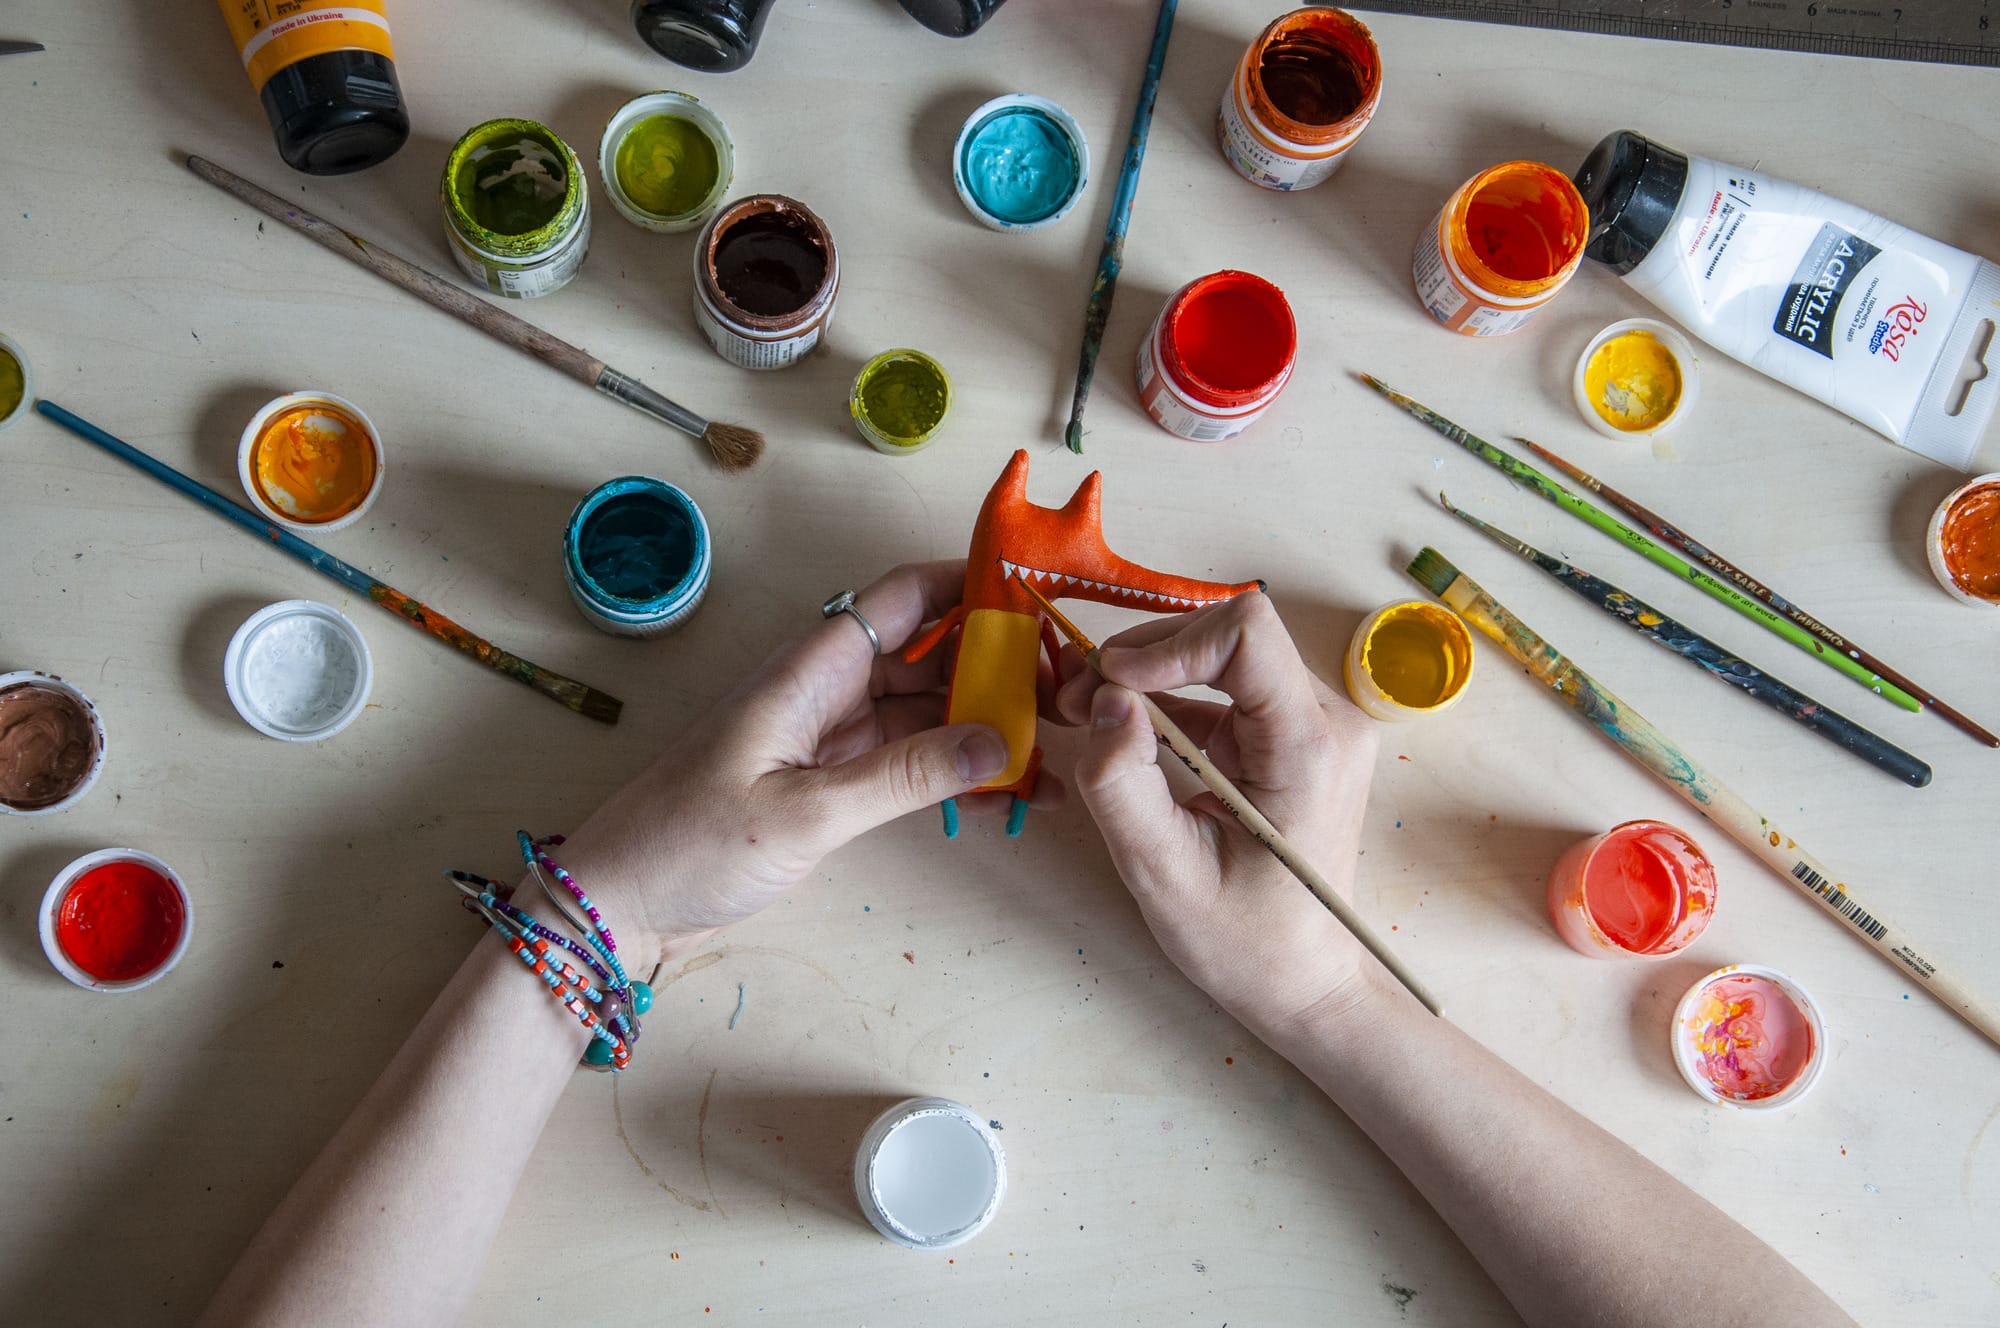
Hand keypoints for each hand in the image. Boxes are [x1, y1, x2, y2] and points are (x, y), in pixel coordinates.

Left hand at [555, 561, 1062, 966]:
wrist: (618, 904)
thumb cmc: (688, 843)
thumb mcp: (806, 812)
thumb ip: (905, 775)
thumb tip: (1000, 740)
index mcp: (811, 669)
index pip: (905, 596)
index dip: (973, 584)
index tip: (1042, 599)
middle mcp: (826, 689)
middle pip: (930, 652)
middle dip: (1000, 665)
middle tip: (1069, 696)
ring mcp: (829, 736)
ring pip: (927, 709)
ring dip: (986, 725)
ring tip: (1055, 750)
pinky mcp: (829, 781)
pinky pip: (908, 759)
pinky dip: (955, 771)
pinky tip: (1006, 794)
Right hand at [1055, 592, 1380, 1043]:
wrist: (1305, 980)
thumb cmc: (1245, 942)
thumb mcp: (1163, 874)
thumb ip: (1122, 784)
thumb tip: (1104, 698)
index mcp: (1307, 750)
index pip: (1248, 634)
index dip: (1168, 642)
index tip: (1109, 684)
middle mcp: (1325, 721)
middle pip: (1230, 633)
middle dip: (1145, 655)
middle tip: (1076, 698)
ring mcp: (1311, 725)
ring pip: (1222, 653)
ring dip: (1149, 673)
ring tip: (1087, 710)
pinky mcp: (1289, 735)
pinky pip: (1224, 686)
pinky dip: (1166, 697)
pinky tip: (1120, 730)